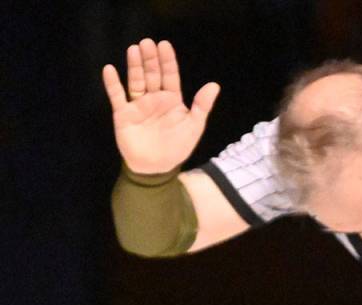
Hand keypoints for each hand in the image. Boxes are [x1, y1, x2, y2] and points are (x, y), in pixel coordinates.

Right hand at [102, 39, 219, 173]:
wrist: (157, 168)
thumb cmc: (177, 147)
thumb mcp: (194, 126)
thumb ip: (202, 105)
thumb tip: (214, 84)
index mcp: (171, 100)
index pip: (170, 76)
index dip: (167, 61)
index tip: (164, 45)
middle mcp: (154, 99)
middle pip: (152, 74)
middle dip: (150, 59)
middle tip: (147, 42)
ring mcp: (138, 105)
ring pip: (135, 81)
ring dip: (134, 66)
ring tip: (134, 49)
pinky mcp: (123, 114)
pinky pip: (117, 96)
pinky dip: (112, 84)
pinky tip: (110, 69)